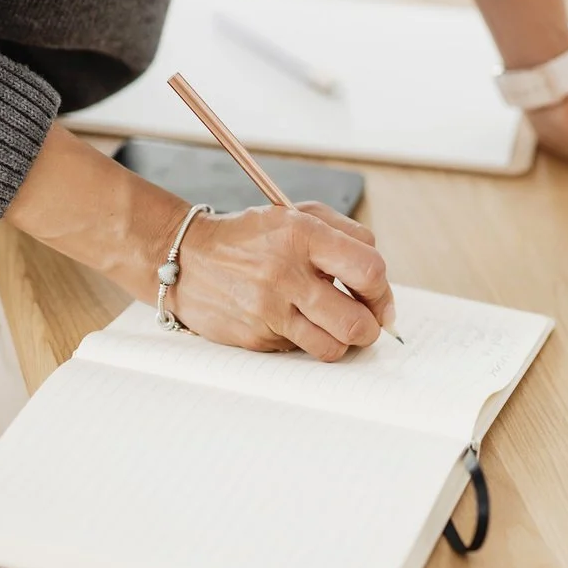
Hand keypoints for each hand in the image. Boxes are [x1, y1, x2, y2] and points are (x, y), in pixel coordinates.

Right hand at [3, 127, 394, 361]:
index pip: (368, 271)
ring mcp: (267, 309)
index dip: (383, 292)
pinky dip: (304, 342)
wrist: (184, 257)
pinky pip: (298, 351)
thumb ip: (345, 234)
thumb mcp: (296, 215)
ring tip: (335, 329)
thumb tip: (379, 277)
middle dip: (371, 328)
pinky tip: (292, 324)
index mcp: (302, 235)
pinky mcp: (253, 337)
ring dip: (343, 343)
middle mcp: (285, 273)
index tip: (380, 299)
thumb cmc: (248, 238)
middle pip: (356, 321)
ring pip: (332, 347)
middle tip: (366, 323)